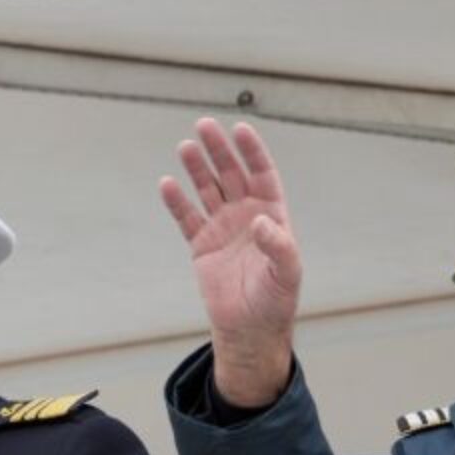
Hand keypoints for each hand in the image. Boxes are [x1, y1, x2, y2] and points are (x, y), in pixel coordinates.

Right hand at [160, 118, 302, 406]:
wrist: (249, 328)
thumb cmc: (275, 300)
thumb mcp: (287, 273)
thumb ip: (279, 246)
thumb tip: (261, 221)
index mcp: (271, 215)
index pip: (261, 174)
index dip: (251, 152)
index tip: (240, 130)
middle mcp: (246, 215)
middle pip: (231, 174)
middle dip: (219, 150)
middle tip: (204, 126)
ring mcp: (221, 228)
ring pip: (207, 190)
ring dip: (197, 168)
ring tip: (186, 147)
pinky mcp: (201, 245)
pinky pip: (186, 218)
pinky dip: (177, 202)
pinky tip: (167, 183)